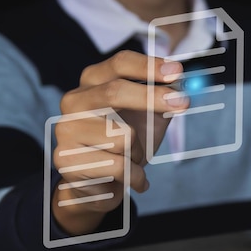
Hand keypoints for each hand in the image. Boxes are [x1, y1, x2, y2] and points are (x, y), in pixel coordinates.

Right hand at [52, 50, 188, 234]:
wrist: (102, 186)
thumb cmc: (126, 147)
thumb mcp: (149, 118)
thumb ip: (163, 99)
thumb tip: (182, 86)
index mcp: (93, 83)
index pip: (120, 64)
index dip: (149, 66)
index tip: (178, 71)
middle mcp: (75, 101)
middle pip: (115, 92)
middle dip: (154, 98)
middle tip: (183, 103)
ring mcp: (67, 130)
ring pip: (122, 136)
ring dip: (139, 153)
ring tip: (132, 161)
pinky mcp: (67, 160)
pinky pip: (119, 166)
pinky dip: (136, 176)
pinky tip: (132, 180)